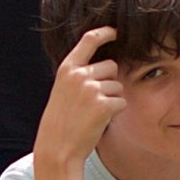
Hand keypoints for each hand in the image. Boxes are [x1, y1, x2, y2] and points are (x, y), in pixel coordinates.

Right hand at [35, 25, 124, 164]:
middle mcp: (79, 75)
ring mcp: (92, 89)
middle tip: (92, 102)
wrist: (57, 148)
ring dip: (112, 99)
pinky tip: (100, 120)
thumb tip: (110, 65)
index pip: (89, 40)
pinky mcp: (104, 104)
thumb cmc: (62, 122)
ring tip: (92, 113)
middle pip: (112, 66)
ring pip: (118, 86)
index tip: (115, 31)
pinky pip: (122, 101)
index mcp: (67, 69)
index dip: (105, 32)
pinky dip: (115, 112)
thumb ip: (80, 76)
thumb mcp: (63, 91)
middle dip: (109, 81)